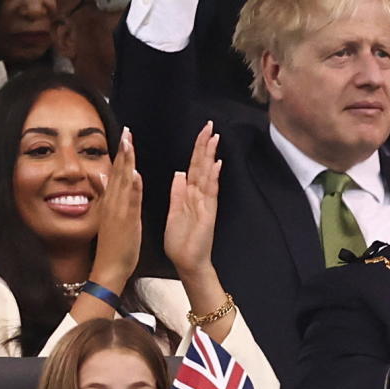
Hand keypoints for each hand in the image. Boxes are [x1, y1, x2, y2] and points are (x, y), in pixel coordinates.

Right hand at [90, 128, 141, 291]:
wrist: (109, 268)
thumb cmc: (113, 244)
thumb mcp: (109, 215)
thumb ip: (106, 194)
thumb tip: (101, 176)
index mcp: (111, 201)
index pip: (116, 172)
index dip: (121, 154)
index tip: (125, 136)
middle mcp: (113, 203)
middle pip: (118, 172)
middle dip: (123, 151)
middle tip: (126, 131)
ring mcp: (118, 212)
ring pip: (123, 182)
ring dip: (126, 163)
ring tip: (129, 144)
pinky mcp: (125, 222)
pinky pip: (130, 202)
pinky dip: (133, 188)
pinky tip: (136, 174)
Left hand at [165, 122, 220, 277]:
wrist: (187, 262)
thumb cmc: (180, 242)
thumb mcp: (174, 212)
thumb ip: (177, 193)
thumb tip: (179, 174)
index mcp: (188, 195)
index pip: (193, 167)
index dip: (196, 150)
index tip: (201, 133)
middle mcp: (199, 196)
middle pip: (202, 166)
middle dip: (205, 146)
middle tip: (210, 126)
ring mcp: (205, 203)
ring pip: (207, 175)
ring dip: (210, 156)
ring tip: (214, 137)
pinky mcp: (208, 213)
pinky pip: (210, 192)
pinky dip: (213, 178)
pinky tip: (216, 164)